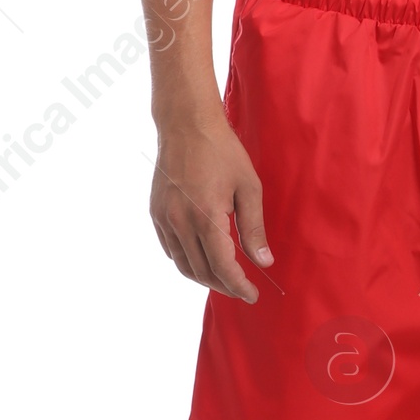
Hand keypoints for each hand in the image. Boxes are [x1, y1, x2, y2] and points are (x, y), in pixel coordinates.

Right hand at [150, 114, 271, 300]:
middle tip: (242, 290)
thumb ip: (254, 228)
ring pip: (183, 264)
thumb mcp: (249, 188)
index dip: (239, 286)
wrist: (186, 125)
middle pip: (202, 271)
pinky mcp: (155, 213)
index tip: (252, 295)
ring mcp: (164, 219)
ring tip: (224, 280)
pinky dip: (186, 261)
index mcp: (206, 218)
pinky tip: (202, 259)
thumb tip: (263, 262)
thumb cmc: (222, 152)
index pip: (223, 268)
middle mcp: (180, 223)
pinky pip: (170, 249)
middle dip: (224, 286)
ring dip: (204, 278)